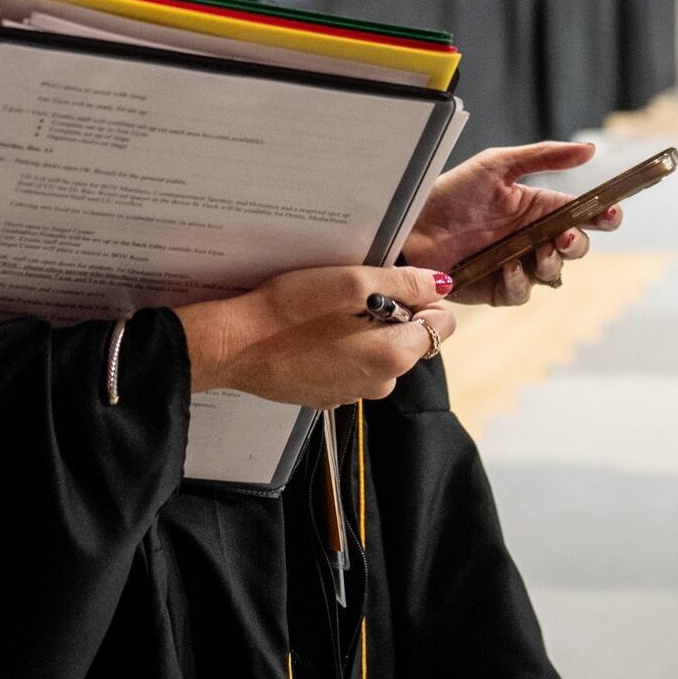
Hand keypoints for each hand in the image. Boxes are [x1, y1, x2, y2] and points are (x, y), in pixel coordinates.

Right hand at [172, 264, 452, 408]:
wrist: (235, 346)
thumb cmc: (291, 310)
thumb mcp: (352, 282)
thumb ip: (405, 284)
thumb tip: (442, 285)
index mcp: (394, 356)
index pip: (441, 326)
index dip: (423, 299)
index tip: (393, 283)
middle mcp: (380, 383)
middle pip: (408, 339)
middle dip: (392, 314)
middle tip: (352, 292)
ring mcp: (352, 394)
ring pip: (377, 352)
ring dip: (364, 330)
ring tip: (327, 310)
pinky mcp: (325, 395)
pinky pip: (349, 365)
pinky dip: (340, 347)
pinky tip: (311, 332)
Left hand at [400, 141, 625, 306]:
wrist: (411, 226)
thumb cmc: (451, 192)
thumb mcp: (497, 165)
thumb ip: (544, 157)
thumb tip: (591, 150)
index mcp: (537, 207)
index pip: (581, 214)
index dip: (602, 216)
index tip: (611, 214)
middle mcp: (532, 238)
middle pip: (575, 248)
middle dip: (578, 244)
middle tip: (565, 237)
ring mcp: (517, 265)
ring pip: (553, 273)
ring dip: (551, 263)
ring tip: (538, 250)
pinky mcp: (497, 289)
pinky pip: (521, 293)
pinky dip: (520, 281)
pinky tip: (510, 267)